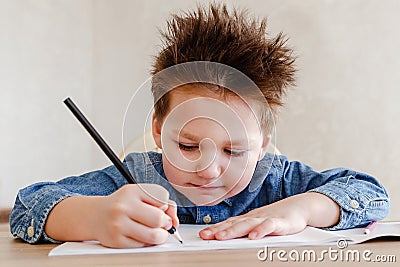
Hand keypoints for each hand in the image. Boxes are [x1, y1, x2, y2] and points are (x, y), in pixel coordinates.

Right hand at [91, 184, 178, 247]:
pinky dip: (146, 242)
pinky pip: (142, 245)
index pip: (162, 200)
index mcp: (132, 192)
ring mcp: (119, 225)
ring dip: (159, 236)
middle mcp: (123, 207)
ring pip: (153, 236)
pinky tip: (141, 235)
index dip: (167, 207)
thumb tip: (174, 220)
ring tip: (155, 231)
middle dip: (166, 224)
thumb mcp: (140, 194)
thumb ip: (161, 201)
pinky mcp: (116, 241)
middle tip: (162, 224)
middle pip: (159, 219)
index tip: (162, 209)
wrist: (96, 215)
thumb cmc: (123, 203)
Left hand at [199, 192, 338, 239]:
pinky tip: (254, 236)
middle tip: (205, 235)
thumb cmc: (276, 217)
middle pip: (234, 224)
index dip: (215, 229)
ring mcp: (266, 219)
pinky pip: (269, 226)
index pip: (228, 224)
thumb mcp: (257, 224)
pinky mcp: (280, 223)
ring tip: (222, 236)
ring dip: (234, 230)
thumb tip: (224, 234)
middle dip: (219, 230)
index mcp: (247, 219)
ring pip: (248, 224)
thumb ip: (242, 229)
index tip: (201, 234)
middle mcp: (253, 218)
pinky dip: (261, 230)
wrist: (298, 208)